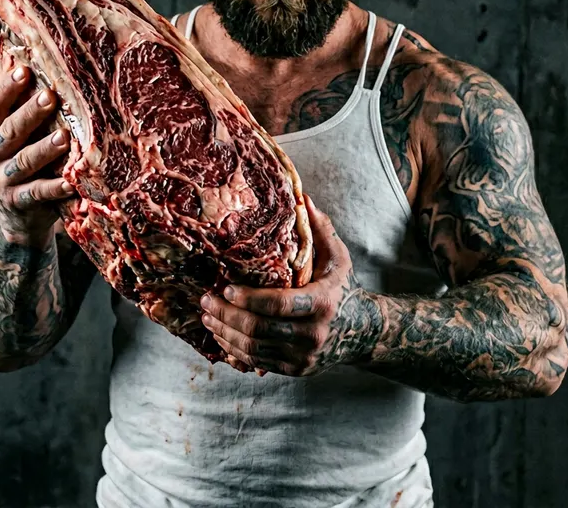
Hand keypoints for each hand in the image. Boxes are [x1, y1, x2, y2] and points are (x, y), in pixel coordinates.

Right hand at [0, 66, 72, 245]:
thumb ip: (23, 114)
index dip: (8, 88)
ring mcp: (1, 181)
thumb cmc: (24, 163)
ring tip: (64, 137)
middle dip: (29, 114)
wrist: (18, 217)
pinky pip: (38, 193)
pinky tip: (72, 181)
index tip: (24, 69)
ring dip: (44, 149)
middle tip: (49, 97)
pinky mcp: (18, 203)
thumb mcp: (16, 140)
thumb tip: (47, 70)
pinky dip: (55, 187)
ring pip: (23, 162)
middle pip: (9, 132)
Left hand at [200, 195, 382, 376]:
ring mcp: (303, 357)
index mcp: (321, 303)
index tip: (224, 286)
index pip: (277, 305)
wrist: (361, 332)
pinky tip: (220, 334)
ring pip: (253, 350)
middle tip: (206, 300)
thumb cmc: (342, 287)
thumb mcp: (337, 257)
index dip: (247, 298)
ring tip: (207, 315)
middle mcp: (312, 335)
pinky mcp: (294, 370)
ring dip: (225, 333)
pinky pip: (257, 362)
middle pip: (258, 330)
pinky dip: (234, 350)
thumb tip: (302, 197)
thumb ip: (320, 228)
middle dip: (227, 315)